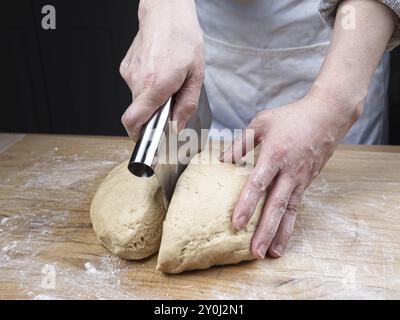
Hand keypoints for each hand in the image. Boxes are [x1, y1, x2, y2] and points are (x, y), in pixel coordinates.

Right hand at [120, 0, 204, 139]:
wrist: (166, 13)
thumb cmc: (183, 39)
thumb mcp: (196, 76)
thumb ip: (186, 106)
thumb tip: (176, 127)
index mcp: (155, 85)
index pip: (133, 121)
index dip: (138, 135)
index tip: (147, 139)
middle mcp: (137, 80)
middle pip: (139, 112)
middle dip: (154, 112)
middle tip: (171, 99)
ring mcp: (129, 73)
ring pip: (138, 98)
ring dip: (152, 97)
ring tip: (168, 80)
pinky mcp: (126, 67)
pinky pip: (136, 85)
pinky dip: (148, 85)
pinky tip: (159, 71)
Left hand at [220, 88, 360, 258]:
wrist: (328, 115)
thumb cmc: (292, 117)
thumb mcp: (262, 123)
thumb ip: (241, 143)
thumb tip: (222, 160)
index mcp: (275, 154)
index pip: (258, 183)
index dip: (247, 204)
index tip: (236, 223)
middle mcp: (290, 171)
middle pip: (276, 205)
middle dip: (265, 230)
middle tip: (256, 252)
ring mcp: (301, 179)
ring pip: (290, 211)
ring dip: (280, 234)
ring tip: (271, 254)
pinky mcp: (308, 182)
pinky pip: (298, 206)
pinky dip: (290, 224)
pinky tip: (283, 237)